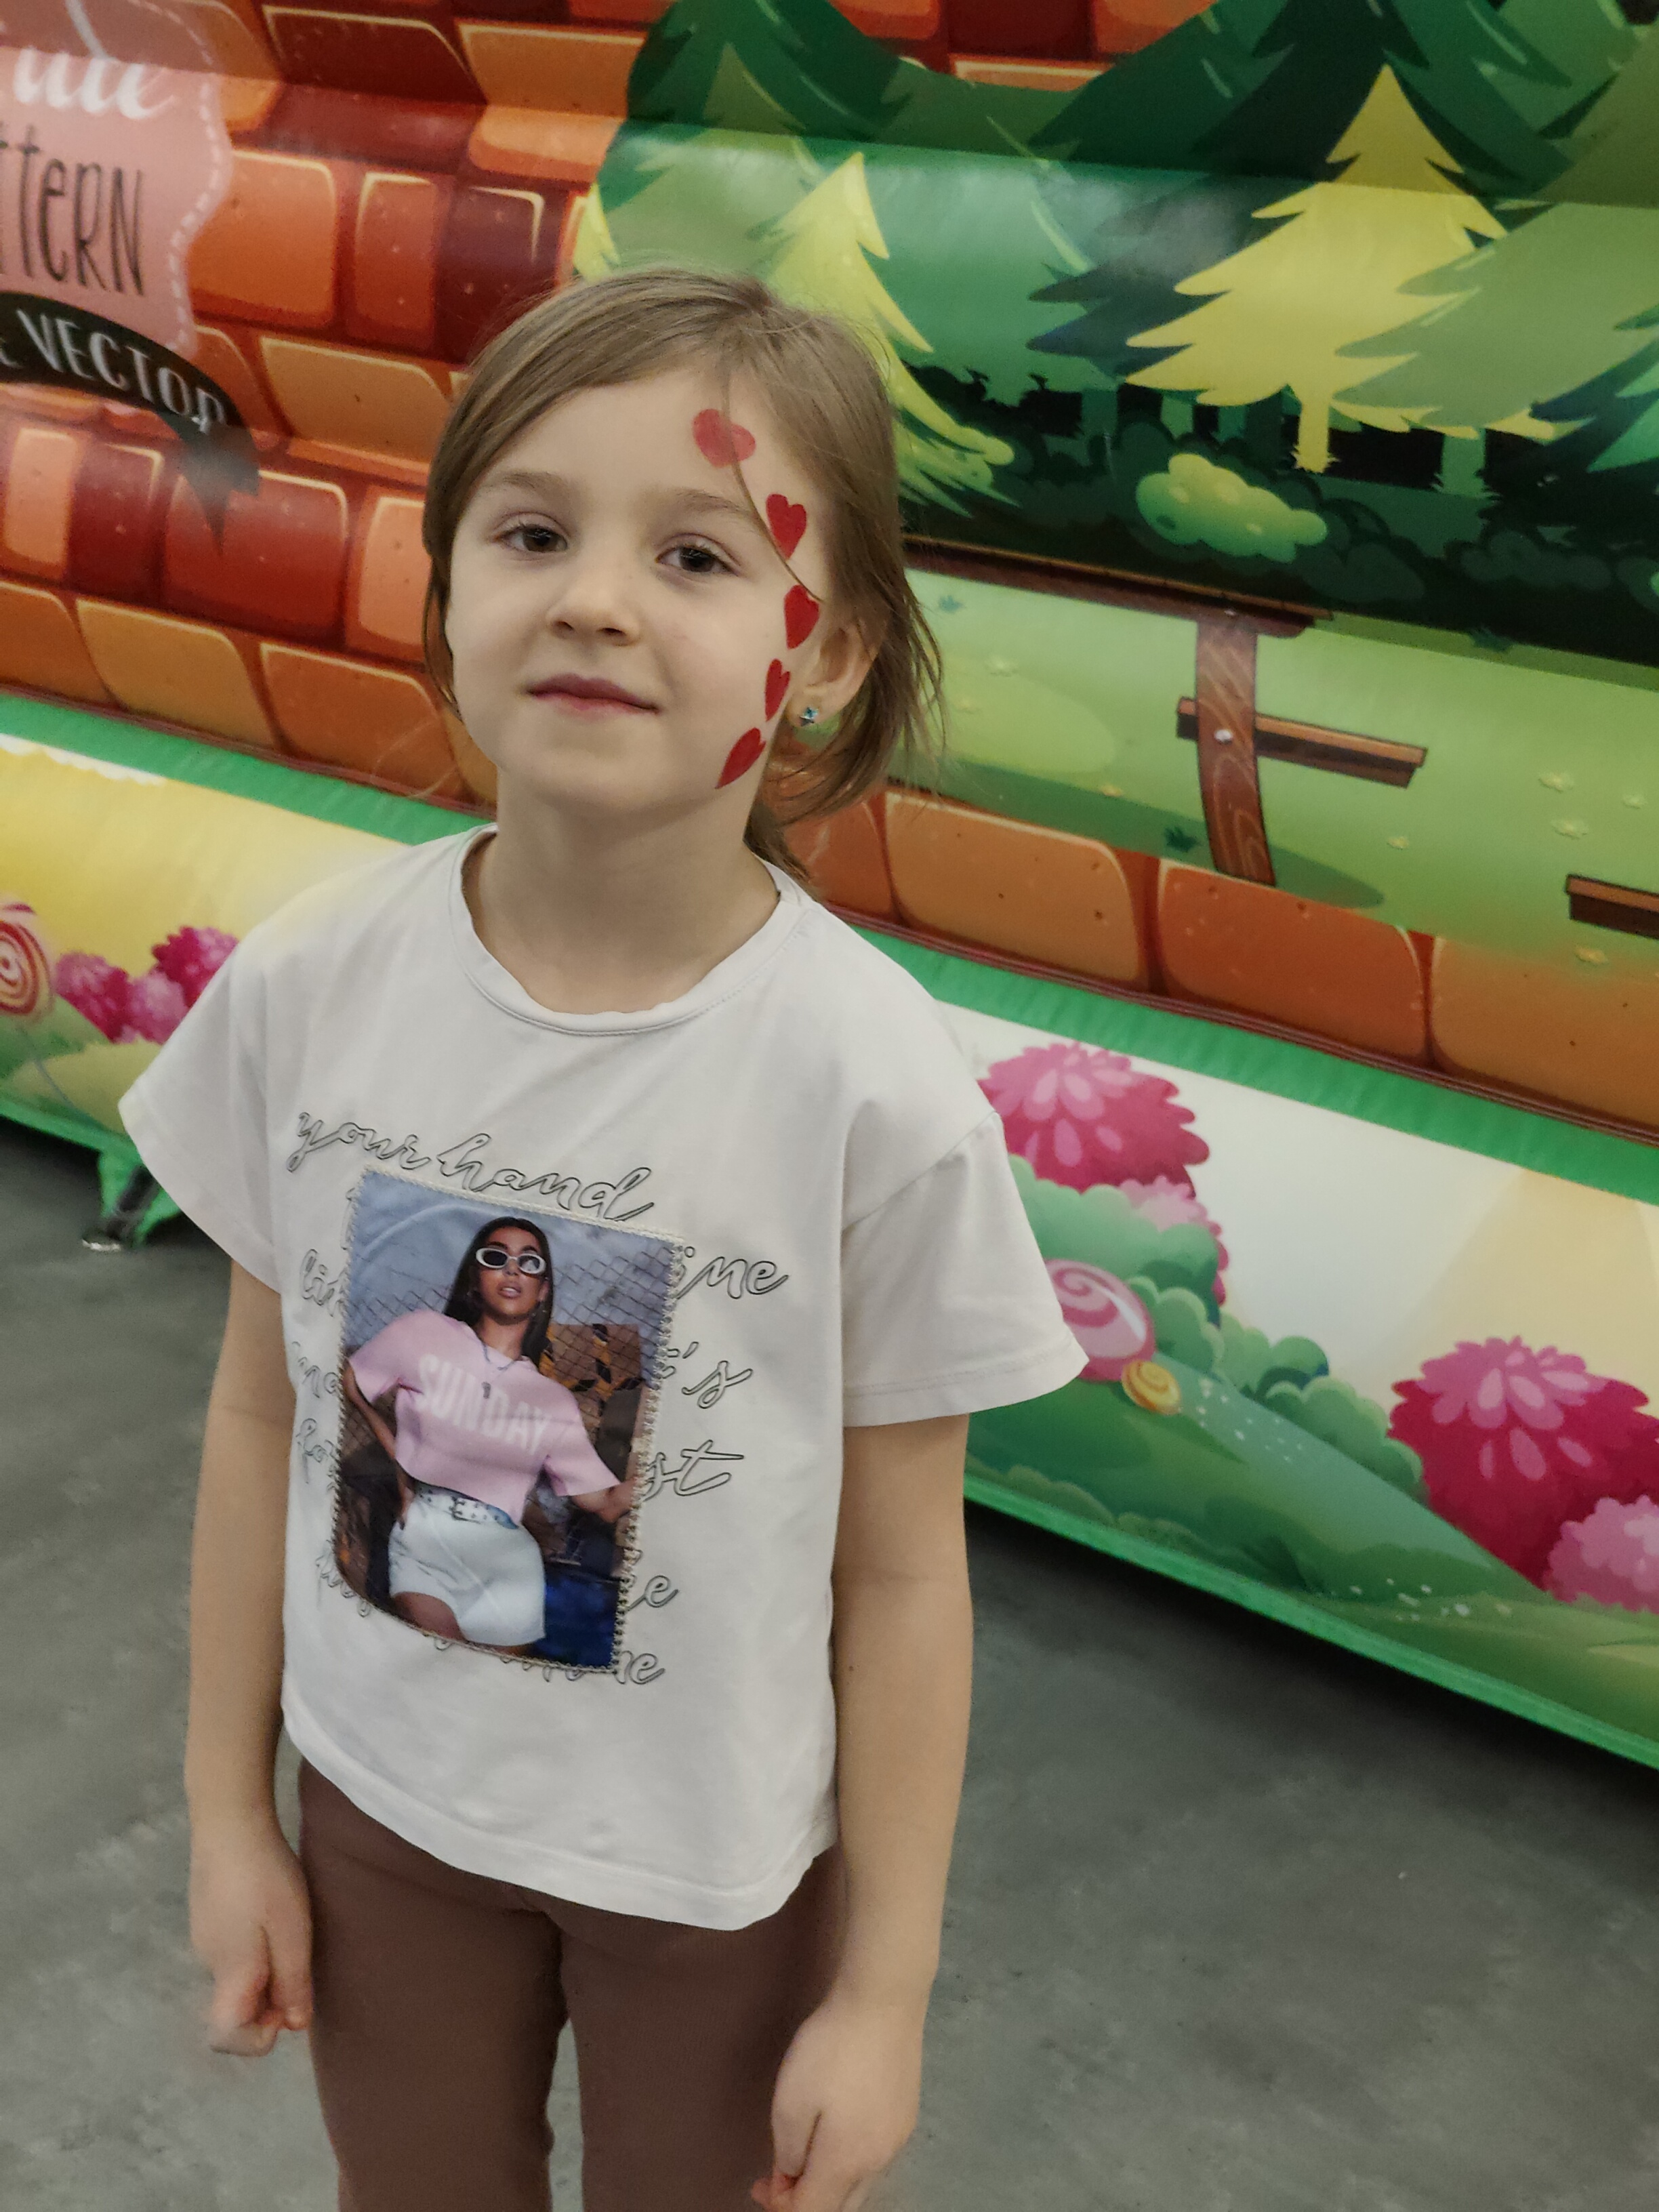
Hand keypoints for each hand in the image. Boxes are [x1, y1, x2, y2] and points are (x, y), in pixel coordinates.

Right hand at [189, 1817, 312, 2055]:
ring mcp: (203, 1937)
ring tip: (289, 1932)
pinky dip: (253, 1951)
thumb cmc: (265, 1877)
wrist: (228, 1821)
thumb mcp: (292, 1929)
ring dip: (263, 1974)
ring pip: (234, 1977)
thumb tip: (293, 2026)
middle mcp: (209, 1963)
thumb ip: (292, 1981)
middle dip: (268, 2005)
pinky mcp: (205, 1915)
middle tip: (298, 1965)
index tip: (287, 2011)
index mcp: (229, 1973)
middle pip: (233, 2008)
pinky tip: (270, 1913)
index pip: (225, 2037)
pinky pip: (230, 1952)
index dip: (257, 2040)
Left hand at [755, 1987, 924, 2211]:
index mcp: (848, 2162)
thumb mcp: (791, 2101)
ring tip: (804, 2150)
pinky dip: (849, 2161)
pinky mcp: (906, 2113)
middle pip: (841, 2207)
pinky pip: (874, 2158)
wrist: (885, 2000)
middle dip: (807, 2201)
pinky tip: (837, 2129)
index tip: (760, 2183)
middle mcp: (879, 2161)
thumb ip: (787, 2153)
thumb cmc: (832, 2049)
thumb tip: (790, 2180)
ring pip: (860, 2184)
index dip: (781, 2206)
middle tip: (777, 2175)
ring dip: (829, 2181)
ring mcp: (898, 2137)